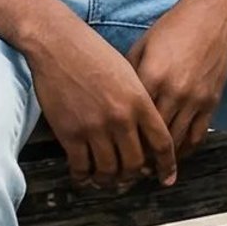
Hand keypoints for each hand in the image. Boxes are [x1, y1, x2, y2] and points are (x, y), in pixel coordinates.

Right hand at [24, 10, 177, 186]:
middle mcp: (120, 118)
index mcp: (139, 101)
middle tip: (130, 178)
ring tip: (107, 180)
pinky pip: (81, 167)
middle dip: (134, 176)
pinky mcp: (70, 133)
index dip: (167, 166)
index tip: (167, 178)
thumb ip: (140, 101)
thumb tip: (145, 130)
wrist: (59, 45)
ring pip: (109, 170)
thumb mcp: (129, 73)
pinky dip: (84, 177)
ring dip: (109, 180)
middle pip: (135, 163)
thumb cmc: (94, 54)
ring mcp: (95, 128)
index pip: (162, 143)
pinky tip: (84, 177)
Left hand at [130, 0, 226, 159]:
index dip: (123, 140)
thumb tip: (114, 100)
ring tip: (151, 171)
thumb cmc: (173, 28)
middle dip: (141, 158)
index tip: (114, 153)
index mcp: (151, 77)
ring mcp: (195, 98)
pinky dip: (185, 150)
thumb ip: (129, 75)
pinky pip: (198, 135)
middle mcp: (173, 91)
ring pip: (176, 142)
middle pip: (153, 137)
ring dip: (163, 161)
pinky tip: (176, 157)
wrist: (212, 16)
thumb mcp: (142, 46)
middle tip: (129, 172)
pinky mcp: (211, 101)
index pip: (133, 120)